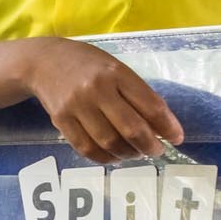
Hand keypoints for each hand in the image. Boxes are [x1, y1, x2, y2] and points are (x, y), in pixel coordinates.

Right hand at [20, 37, 183, 164]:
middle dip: (149, 146)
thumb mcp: (115, 68)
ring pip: (109, 142)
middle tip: (156, 151)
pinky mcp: (60, 120)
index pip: (150, 105)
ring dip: (127, 154)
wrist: (43, 61)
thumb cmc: (88, 65)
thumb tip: (159, 126)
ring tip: (134, 153)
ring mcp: (76, 106)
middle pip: (131, 128)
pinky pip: (86, 148)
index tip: (177, 138)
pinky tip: (113, 156)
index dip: (168, 126)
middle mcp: (97, 89)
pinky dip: (104, 158)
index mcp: (117, 73)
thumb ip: (135, 93)